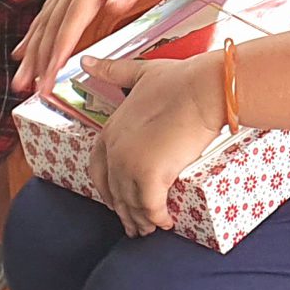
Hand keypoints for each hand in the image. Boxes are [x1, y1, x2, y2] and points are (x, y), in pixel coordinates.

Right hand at [14, 0, 186, 93]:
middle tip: (29, 89)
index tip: (51, 72)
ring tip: (19, 82)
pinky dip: (34, 35)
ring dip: (31, 52)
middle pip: (52, 24)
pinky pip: (48, 14)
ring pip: (45, 21)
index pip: (73, 18)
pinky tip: (22, 52)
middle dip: (39, 58)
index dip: (60, 47)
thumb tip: (116, 4)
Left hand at [84, 54, 222, 236]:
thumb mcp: (140, 73)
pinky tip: (167, 223)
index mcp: (111, 130)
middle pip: (113, 191)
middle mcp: (114, 151)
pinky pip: (150, 209)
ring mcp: (130, 165)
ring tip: (151, 229)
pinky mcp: (152, 177)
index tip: (117, 198)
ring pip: (131, 204)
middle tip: (134, 223)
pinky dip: (157, 219)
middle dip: (122, 210)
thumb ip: (112, 70)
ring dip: (140, 220)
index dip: (106, 187)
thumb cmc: (180, 81)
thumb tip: (86, 60)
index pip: (97, 169)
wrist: (204, 90)